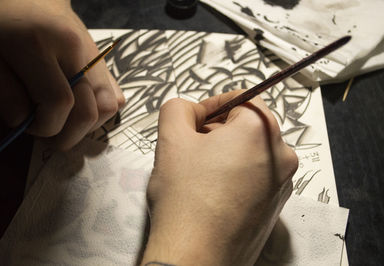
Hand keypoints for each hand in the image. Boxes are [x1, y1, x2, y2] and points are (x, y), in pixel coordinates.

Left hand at [0, 0, 124, 149]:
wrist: (36, 0)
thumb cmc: (5, 28)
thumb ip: (0, 91)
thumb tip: (24, 122)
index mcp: (41, 45)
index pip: (58, 102)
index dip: (46, 125)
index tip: (30, 127)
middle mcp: (77, 51)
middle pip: (88, 111)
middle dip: (68, 135)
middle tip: (49, 134)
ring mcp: (96, 58)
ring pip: (107, 108)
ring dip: (87, 127)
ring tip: (66, 124)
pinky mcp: (106, 65)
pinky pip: (116, 99)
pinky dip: (101, 114)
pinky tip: (81, 110)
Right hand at [141, 91, 297, 264]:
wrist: (196, 257)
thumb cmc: (185, 200)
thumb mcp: (171, 138)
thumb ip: (177, 109)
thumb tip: (189, 110)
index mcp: (262, 131)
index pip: (241, 97)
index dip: (213, 103)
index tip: (195, 118)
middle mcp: (281, 156)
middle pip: (248, 126)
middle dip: (217, 130)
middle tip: (191, 145)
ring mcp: (282, 184)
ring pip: (251, 152)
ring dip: (225, 153)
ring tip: (198, 172)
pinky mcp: (275, 206)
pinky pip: (256, 176)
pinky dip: (235, 175)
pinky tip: (211, 191)